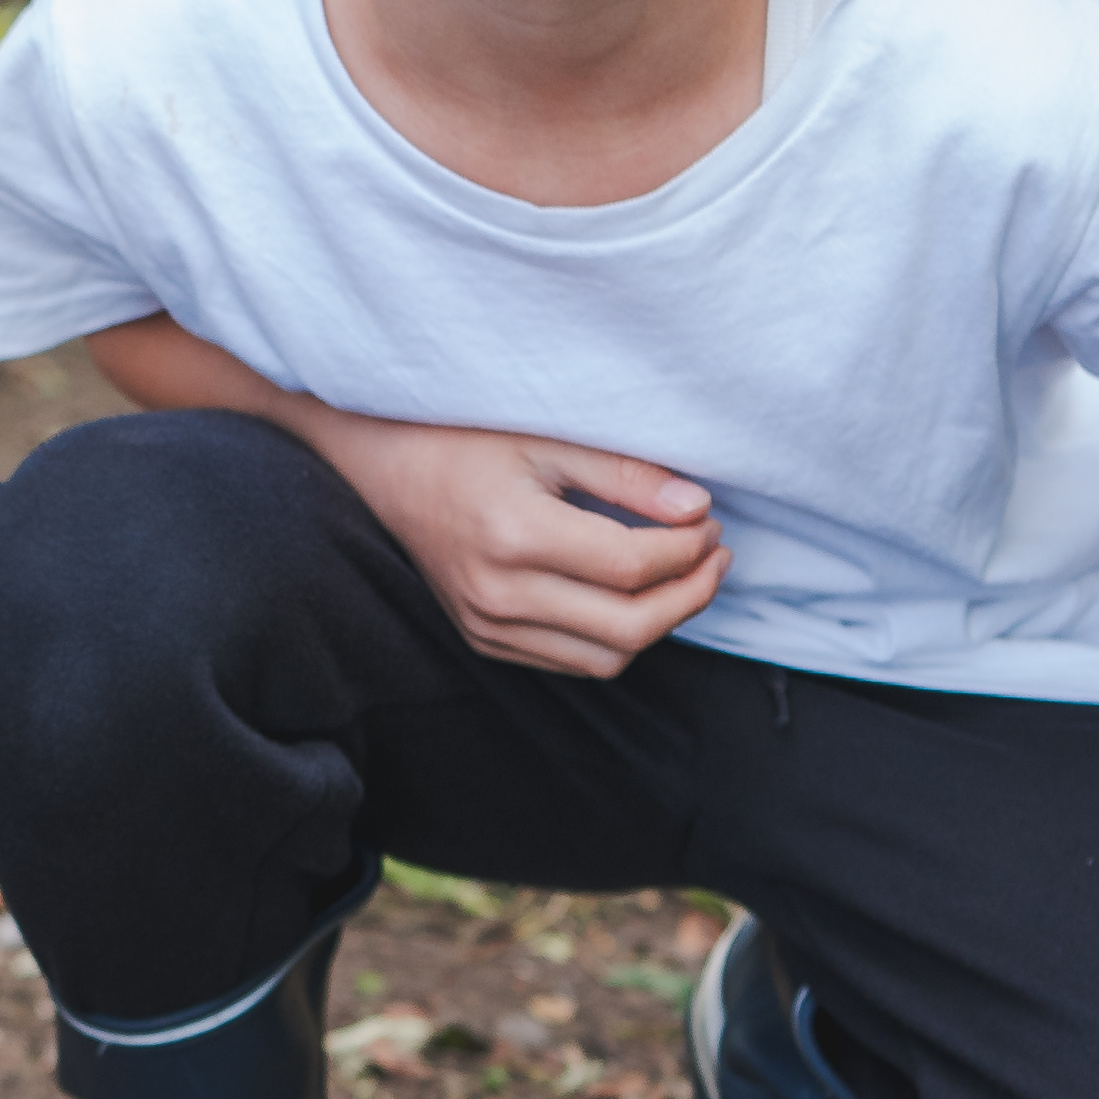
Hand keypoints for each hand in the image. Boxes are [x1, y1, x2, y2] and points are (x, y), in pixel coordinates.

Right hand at [310, 416, 726, 678]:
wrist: (382, 465)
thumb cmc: (464, 438)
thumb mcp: (548, 437)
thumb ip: (626, 475)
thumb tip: (698, 511)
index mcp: (514, 535)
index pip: (631, 567)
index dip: (688, 551)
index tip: (710, 523)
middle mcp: (498, 593)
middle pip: (628, 627)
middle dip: (690, 596)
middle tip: (716, 556)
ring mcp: (487, 624)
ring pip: (605, 658)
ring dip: (658, 625)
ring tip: (683, 577)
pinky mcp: (484, 639)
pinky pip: (570, 661)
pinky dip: (613, 638)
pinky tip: (631, 596)